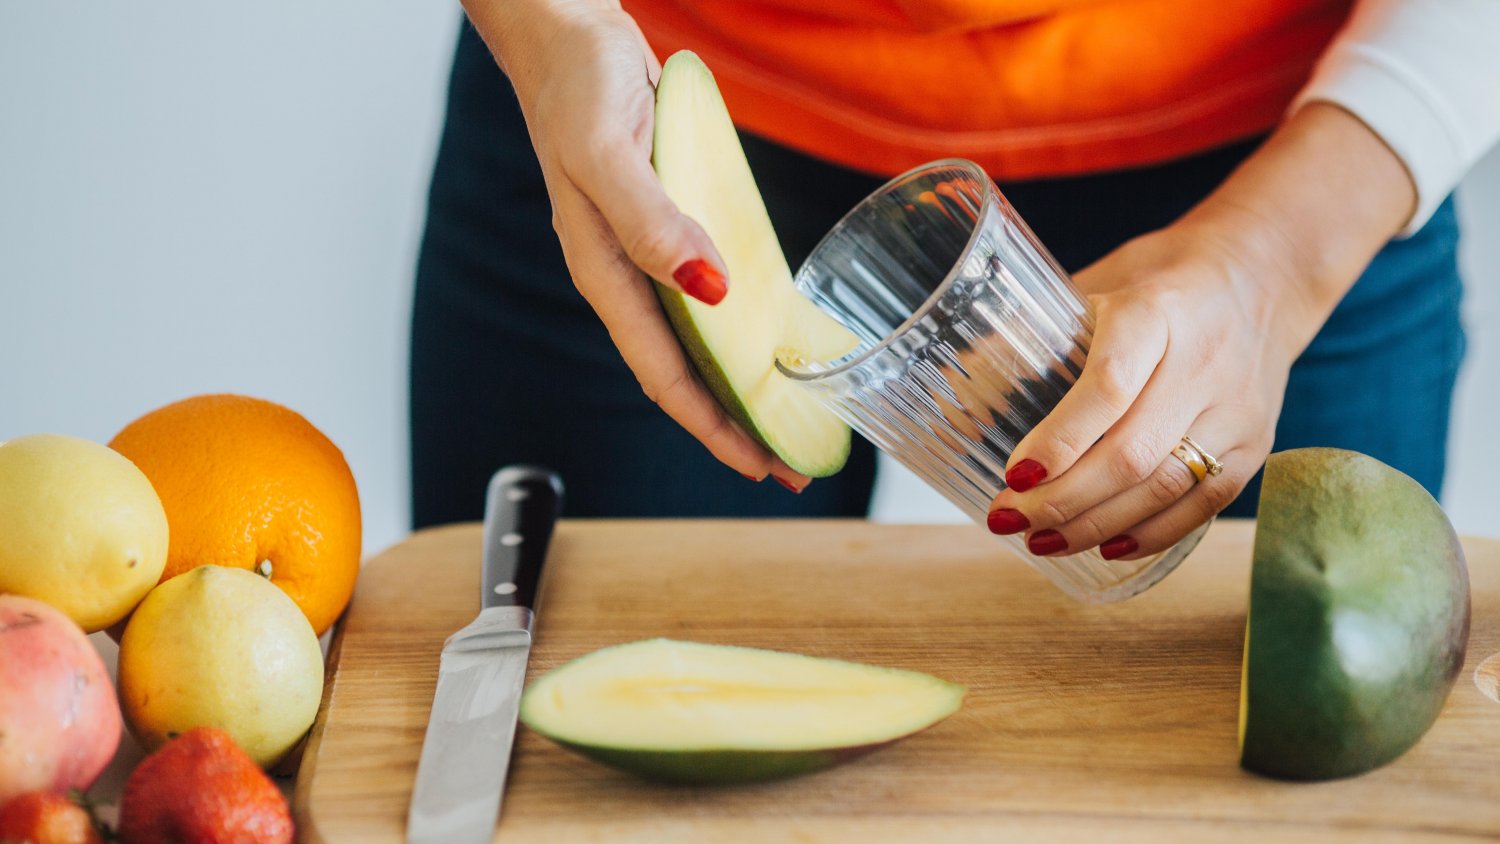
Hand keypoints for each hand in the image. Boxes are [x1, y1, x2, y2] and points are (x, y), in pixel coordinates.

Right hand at [465, 0, 810, 487]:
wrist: (565, 33)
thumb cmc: (576, 87)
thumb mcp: (607, 152)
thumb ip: (650, 222)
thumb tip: (707, 288)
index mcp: (604, 273)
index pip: (663, 374)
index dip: (712, 426)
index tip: (762, 465)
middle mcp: (625, 277)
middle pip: (681, 374)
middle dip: (733, 425)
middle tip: (790, 465)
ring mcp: (644, 255)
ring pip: (695, 343)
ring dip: (737, 386)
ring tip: (786, 419)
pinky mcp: (666, 227)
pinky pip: (704, 297)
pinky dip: (736, 331)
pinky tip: (765, 340)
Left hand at [985, 103, 1417, 559]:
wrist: (1264, 274)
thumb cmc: (1158, 280)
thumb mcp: (1097, 281)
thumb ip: (1038, 332)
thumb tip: (959, 391)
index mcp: (1156, 310)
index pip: (1108, 386)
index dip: (1059, 440)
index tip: (1012, 474)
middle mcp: (1204, 361)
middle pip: (1132, 452)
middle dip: (1062, 498)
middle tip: (1006, 518)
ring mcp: (1237, 407)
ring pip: (1164, 485)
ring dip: (1096, 524)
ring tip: (1041, 540)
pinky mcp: (1255, 440)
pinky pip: (1204, 503)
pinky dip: (1152, 533)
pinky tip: (1105, 546)